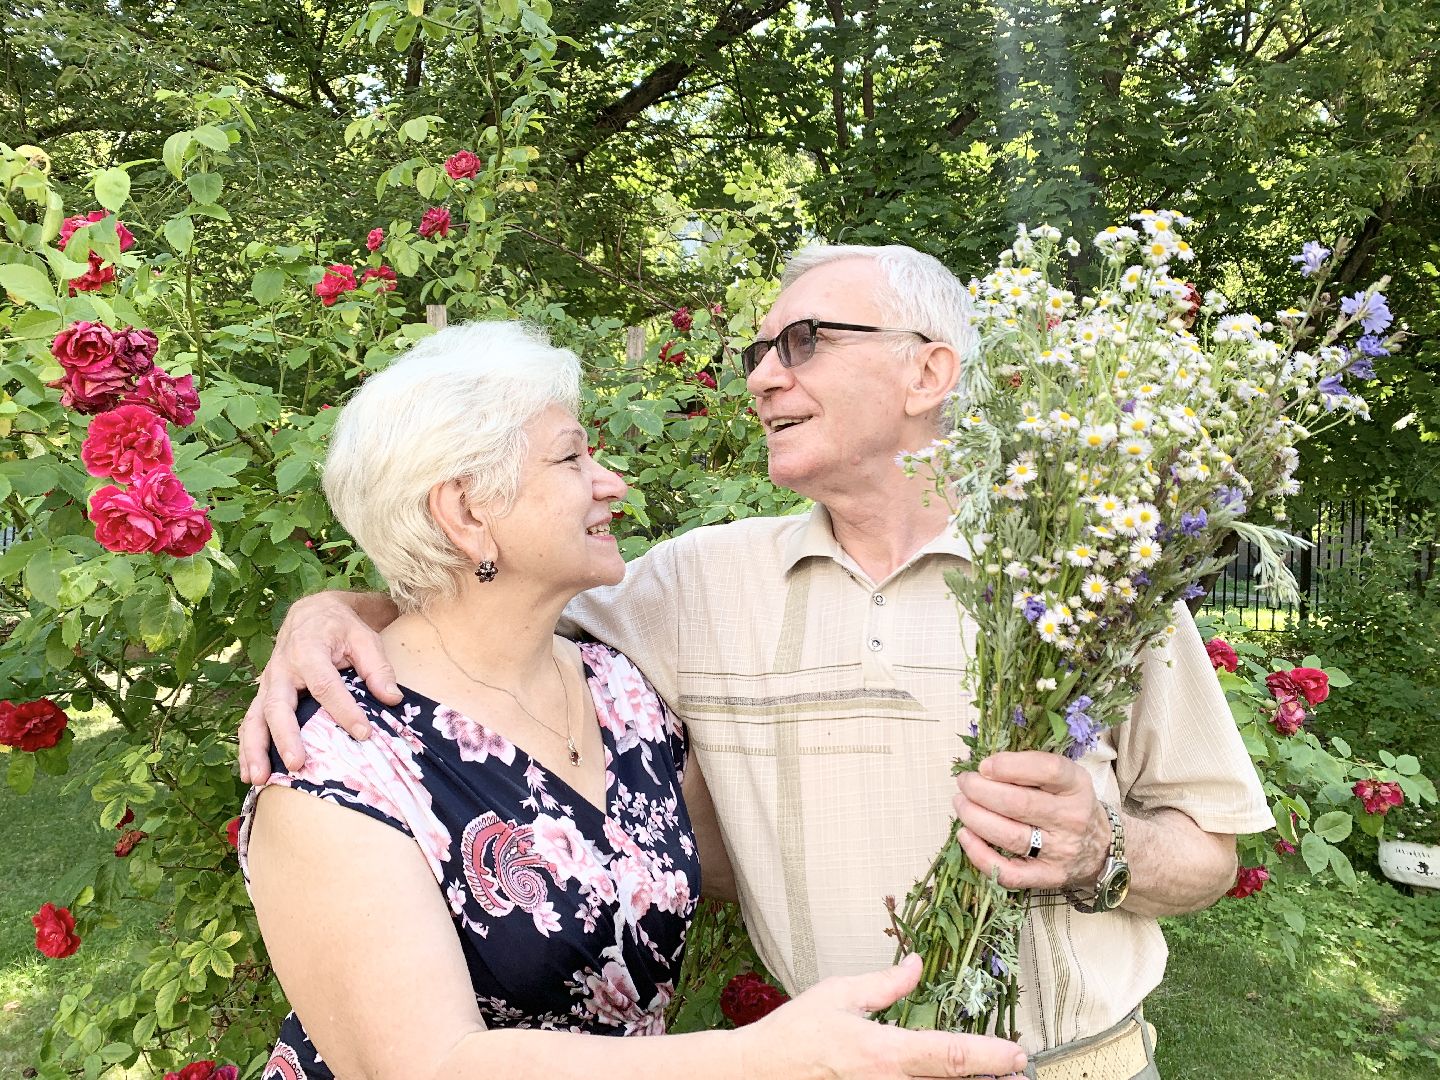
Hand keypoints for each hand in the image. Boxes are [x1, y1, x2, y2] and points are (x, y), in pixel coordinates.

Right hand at [238, 592, 402, 782]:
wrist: (311, 613)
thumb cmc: (341, 628)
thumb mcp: (364, 638)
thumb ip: (377, 667)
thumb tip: (393, 698)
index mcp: (309, 651)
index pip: (326, 685)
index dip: (344, 710)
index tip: (363, 734)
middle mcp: (282, 668)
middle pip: (278, 705)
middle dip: (286, 737)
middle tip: (297, 764)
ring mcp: (268, 683)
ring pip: (255, 718)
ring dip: (255, 750)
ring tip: (259, 779)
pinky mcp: (263, 695)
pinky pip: (250, 723)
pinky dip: (247, 749)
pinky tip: (248, 775)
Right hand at [748, 954, 1027, 1078]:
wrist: (758, 1074)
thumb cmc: (794, 1036)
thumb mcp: (838, 996)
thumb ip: (885, 984)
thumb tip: (917, 966)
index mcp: (885, 1053)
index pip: (950, 1055)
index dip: (989, 1056)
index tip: (1017, 1053)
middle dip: (986, 1076)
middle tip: (1014, 1067)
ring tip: (989, 1071)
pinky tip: (941, 1073)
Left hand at [953, 751, 1109, 891]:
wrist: (1100, 849)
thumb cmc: (1069, 805)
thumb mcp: (1064, 778)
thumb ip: (1031, 769)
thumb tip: (983, 768)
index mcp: (1076, 786)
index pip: (1048, 770)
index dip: (1010, 766)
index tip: (984, 765)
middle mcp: (1071, 818)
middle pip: (1019, 804)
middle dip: (981, 791)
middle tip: (964, 782)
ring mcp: (1060, 851)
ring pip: (1010, 836)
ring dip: (975, 817)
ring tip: (960, 803)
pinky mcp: (1048, 877)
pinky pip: (1009, 873)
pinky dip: (981, 856)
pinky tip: (966, 836)